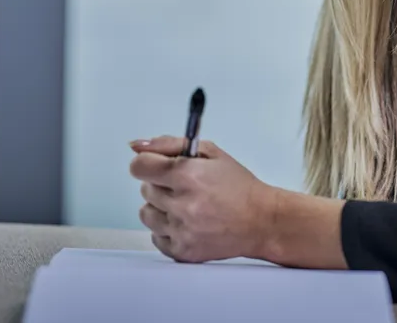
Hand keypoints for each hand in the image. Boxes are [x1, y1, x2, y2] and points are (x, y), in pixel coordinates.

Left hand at [128, 136, 276, 262]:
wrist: (261, 221)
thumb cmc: (238, 185)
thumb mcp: (210, 152)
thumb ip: (169, 144)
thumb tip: (135, 145)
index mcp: (188, 175)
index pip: (140, 166)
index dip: (147, 163)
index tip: (156, 165)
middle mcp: (182, 204)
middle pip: (145, 189)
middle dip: (161, 183)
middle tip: (185, 185)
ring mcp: (181, 231)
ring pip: (146, 214)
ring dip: (161, 207)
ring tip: (185, 204)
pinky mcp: (183, 252)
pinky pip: (156, 237)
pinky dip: (167, 229)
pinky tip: (187, 222)